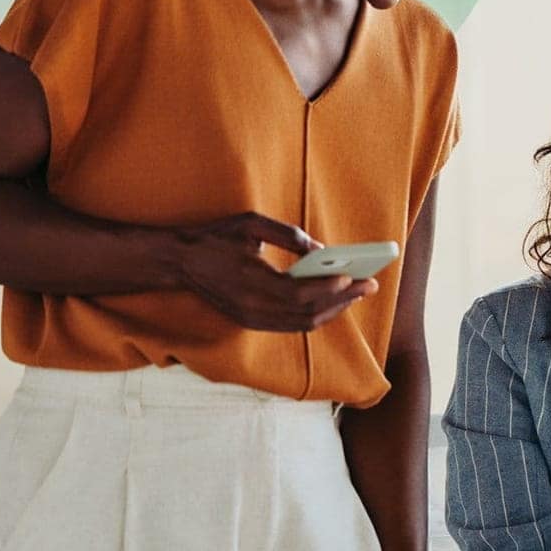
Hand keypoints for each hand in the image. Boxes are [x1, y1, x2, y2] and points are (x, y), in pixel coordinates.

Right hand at [177, 212, 376, 330]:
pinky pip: (291, 326)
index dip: (330, 288)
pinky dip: (315, 316)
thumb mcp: (250, 224)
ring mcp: (251, 319)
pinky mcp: (251, 322)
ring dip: (333, 311)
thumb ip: (287, 235)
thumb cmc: (217, 238)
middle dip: (342, 300)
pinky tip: (332, 302)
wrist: (180, 261)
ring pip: (302, 325)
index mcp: (252, 282)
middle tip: (369, 285)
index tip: (355, 277)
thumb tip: (321, 251)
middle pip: (308, 313)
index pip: (300, 294)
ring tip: (356, 293)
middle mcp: (253, 308)